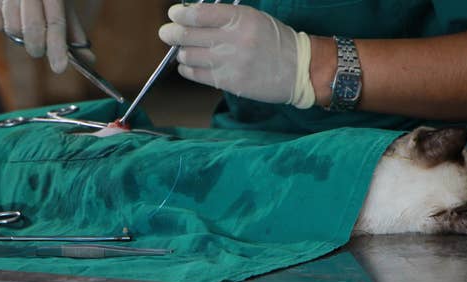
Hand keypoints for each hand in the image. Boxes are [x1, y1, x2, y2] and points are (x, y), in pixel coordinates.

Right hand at [0, 0, 93, 72]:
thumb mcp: (63, 3)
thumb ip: (73, 30)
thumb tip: (89, 59)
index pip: (56, 22)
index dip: (58, 48)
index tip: (59, 68)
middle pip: (32, 29)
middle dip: (36, 47)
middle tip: (38, 50)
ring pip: (12, 28)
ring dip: (19, 36)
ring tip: (23, 24)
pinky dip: (0, 26)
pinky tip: (6, 15)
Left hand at [158, 4, 315, 107]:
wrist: (299, 70)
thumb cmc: (275, 42)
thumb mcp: (254, 19)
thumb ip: (224, 18)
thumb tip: (191, 17)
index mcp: (241, 18)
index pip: (199, 14)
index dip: (180, 14)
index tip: (174, 14)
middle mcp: (233, 39)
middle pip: (187, 35)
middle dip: (171, 33)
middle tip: (167, 33)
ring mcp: (229, 62)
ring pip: (187, 56)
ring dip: (181, 52)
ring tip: (184, 50)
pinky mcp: (228, 82)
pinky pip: (196, 74)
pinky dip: (188, 68)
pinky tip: (190, 65)